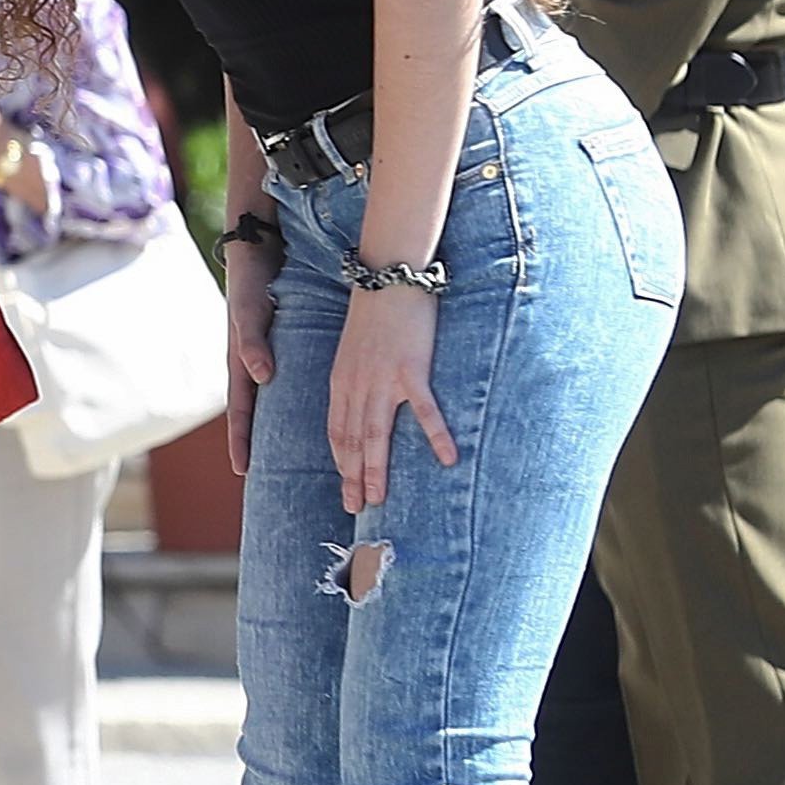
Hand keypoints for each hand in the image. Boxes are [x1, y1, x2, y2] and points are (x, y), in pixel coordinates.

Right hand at [222, 240, 276, 465]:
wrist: (257, 250)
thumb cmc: (251, 281)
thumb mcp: (249, 311)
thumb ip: (252, 342)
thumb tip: (261, 377)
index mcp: (240, 360)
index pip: (240, 410)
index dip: (241, 439)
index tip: (243, 470)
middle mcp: (251, 362)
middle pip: (253, 410)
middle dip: (256, 440)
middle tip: (265, 473)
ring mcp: (264, 353)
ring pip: (268, 397)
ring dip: (273, 422)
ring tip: (286, 449)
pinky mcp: (279, 341)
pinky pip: (284, 377)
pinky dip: (289, 397)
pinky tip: (305, 406)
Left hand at [321, 280, 455, 511]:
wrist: (388, 276)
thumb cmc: (375, 313)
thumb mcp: (354, 350)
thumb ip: (355, 379)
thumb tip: (362, 404)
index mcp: (341, 381)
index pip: (337, 432)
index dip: (341, 463)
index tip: (346, 487)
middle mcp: (356, 385)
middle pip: (352, 441)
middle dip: (352, 477)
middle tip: (355, 507)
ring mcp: (383, 380)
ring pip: (377, 434)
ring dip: (377, 469)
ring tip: (379, 497)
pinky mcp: (411, 370)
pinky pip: (424, 410)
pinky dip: (435, 436)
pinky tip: (447, 459)